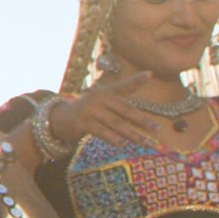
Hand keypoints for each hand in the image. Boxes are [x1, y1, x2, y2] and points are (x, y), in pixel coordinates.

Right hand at [33, 77, 208, 159]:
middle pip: (125, 110)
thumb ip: (123, 106)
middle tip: (157, 129)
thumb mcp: (104, 104)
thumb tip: (145, 118)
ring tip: (144, 142)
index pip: (124, 86)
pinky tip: (122, 143)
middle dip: (142, 121)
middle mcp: (99, 98)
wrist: (62, 118)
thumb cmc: (90, 112)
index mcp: (106, 91)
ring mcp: (90, 110)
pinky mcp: (82, 122)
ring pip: (116, 124)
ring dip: (132, 134)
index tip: (150, 74)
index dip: (136, 80)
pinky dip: (112, 138)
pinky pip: (101, 131)